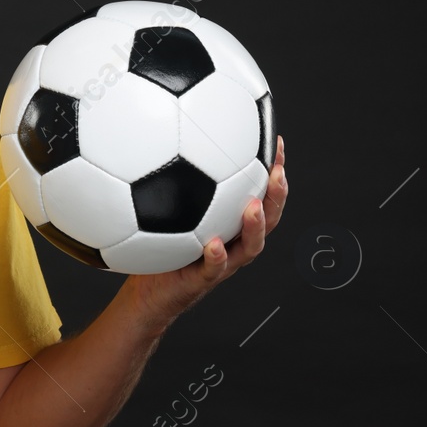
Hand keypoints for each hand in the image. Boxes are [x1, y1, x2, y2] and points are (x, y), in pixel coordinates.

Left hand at [127, 135, 287, 325]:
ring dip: (255, 226)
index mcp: (231, 222)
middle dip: (276, 195)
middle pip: (267, 218)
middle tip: (278, 172)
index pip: (261, 194)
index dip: (274, 171)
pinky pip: (214, 269)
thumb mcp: (170, 210)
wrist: (149, 291)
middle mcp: (234, 241)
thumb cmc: (160, 246)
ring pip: (250, 246)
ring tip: (253, 206)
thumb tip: (168, 136)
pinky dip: (217, 257)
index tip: (278, 142)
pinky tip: (214, 244)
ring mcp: (223, 262)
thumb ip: (175, 180)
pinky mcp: (203, 279)